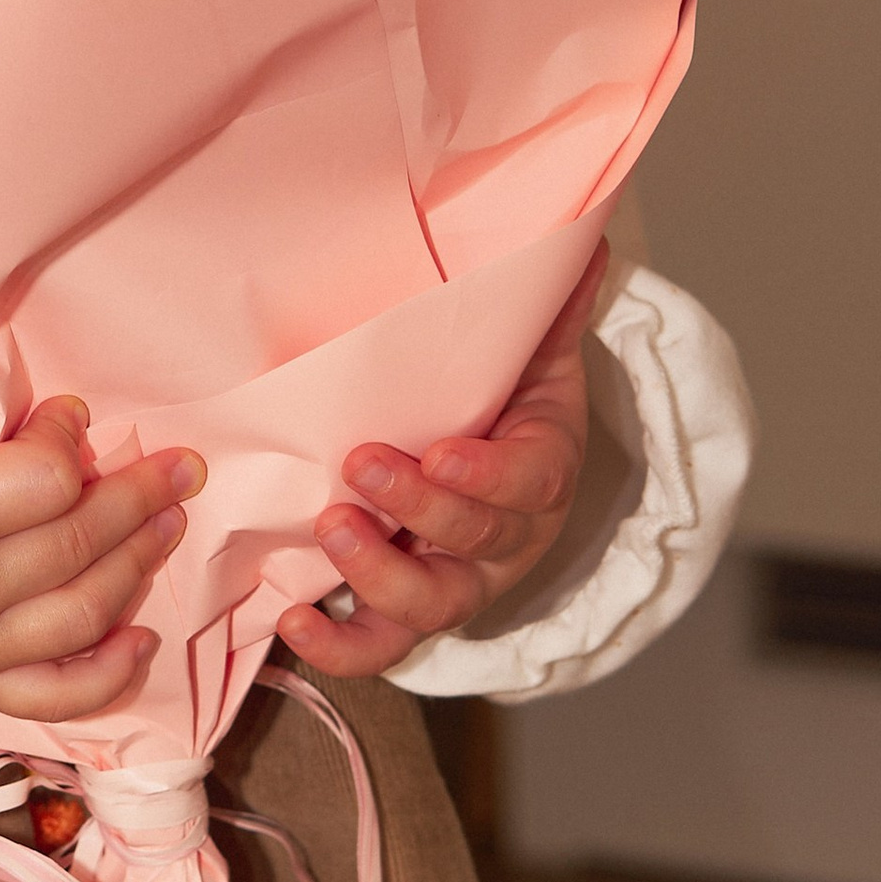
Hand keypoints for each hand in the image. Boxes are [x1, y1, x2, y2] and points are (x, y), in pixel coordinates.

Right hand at [0, 305, 200, 723]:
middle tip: (181, 468)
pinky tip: (141, 638)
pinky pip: (53, 698)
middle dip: (138, 501)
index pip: (42, 482)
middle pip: (77, 548)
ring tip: (169, 527)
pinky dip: (106, 676)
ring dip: (137, 570)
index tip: (71, 415)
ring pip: (80, 617)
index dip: (71, 442)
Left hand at [277, 246, 601, 678]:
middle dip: (422, 508)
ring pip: (434, 603)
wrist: (490, 481)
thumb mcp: (532, 358)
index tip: (443, 450)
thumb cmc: (502, 411)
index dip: (488, 474)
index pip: (529, 479)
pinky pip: (383, 648)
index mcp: (542, 470)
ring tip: (328, 531)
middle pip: (478, 541)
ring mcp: (458, 584)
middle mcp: (507, 540)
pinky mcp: (408, 617)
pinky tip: (297, 621)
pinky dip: (343, 647)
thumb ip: (547, 306)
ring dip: (379, 575)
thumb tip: (583, 233)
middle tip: (360, 468)